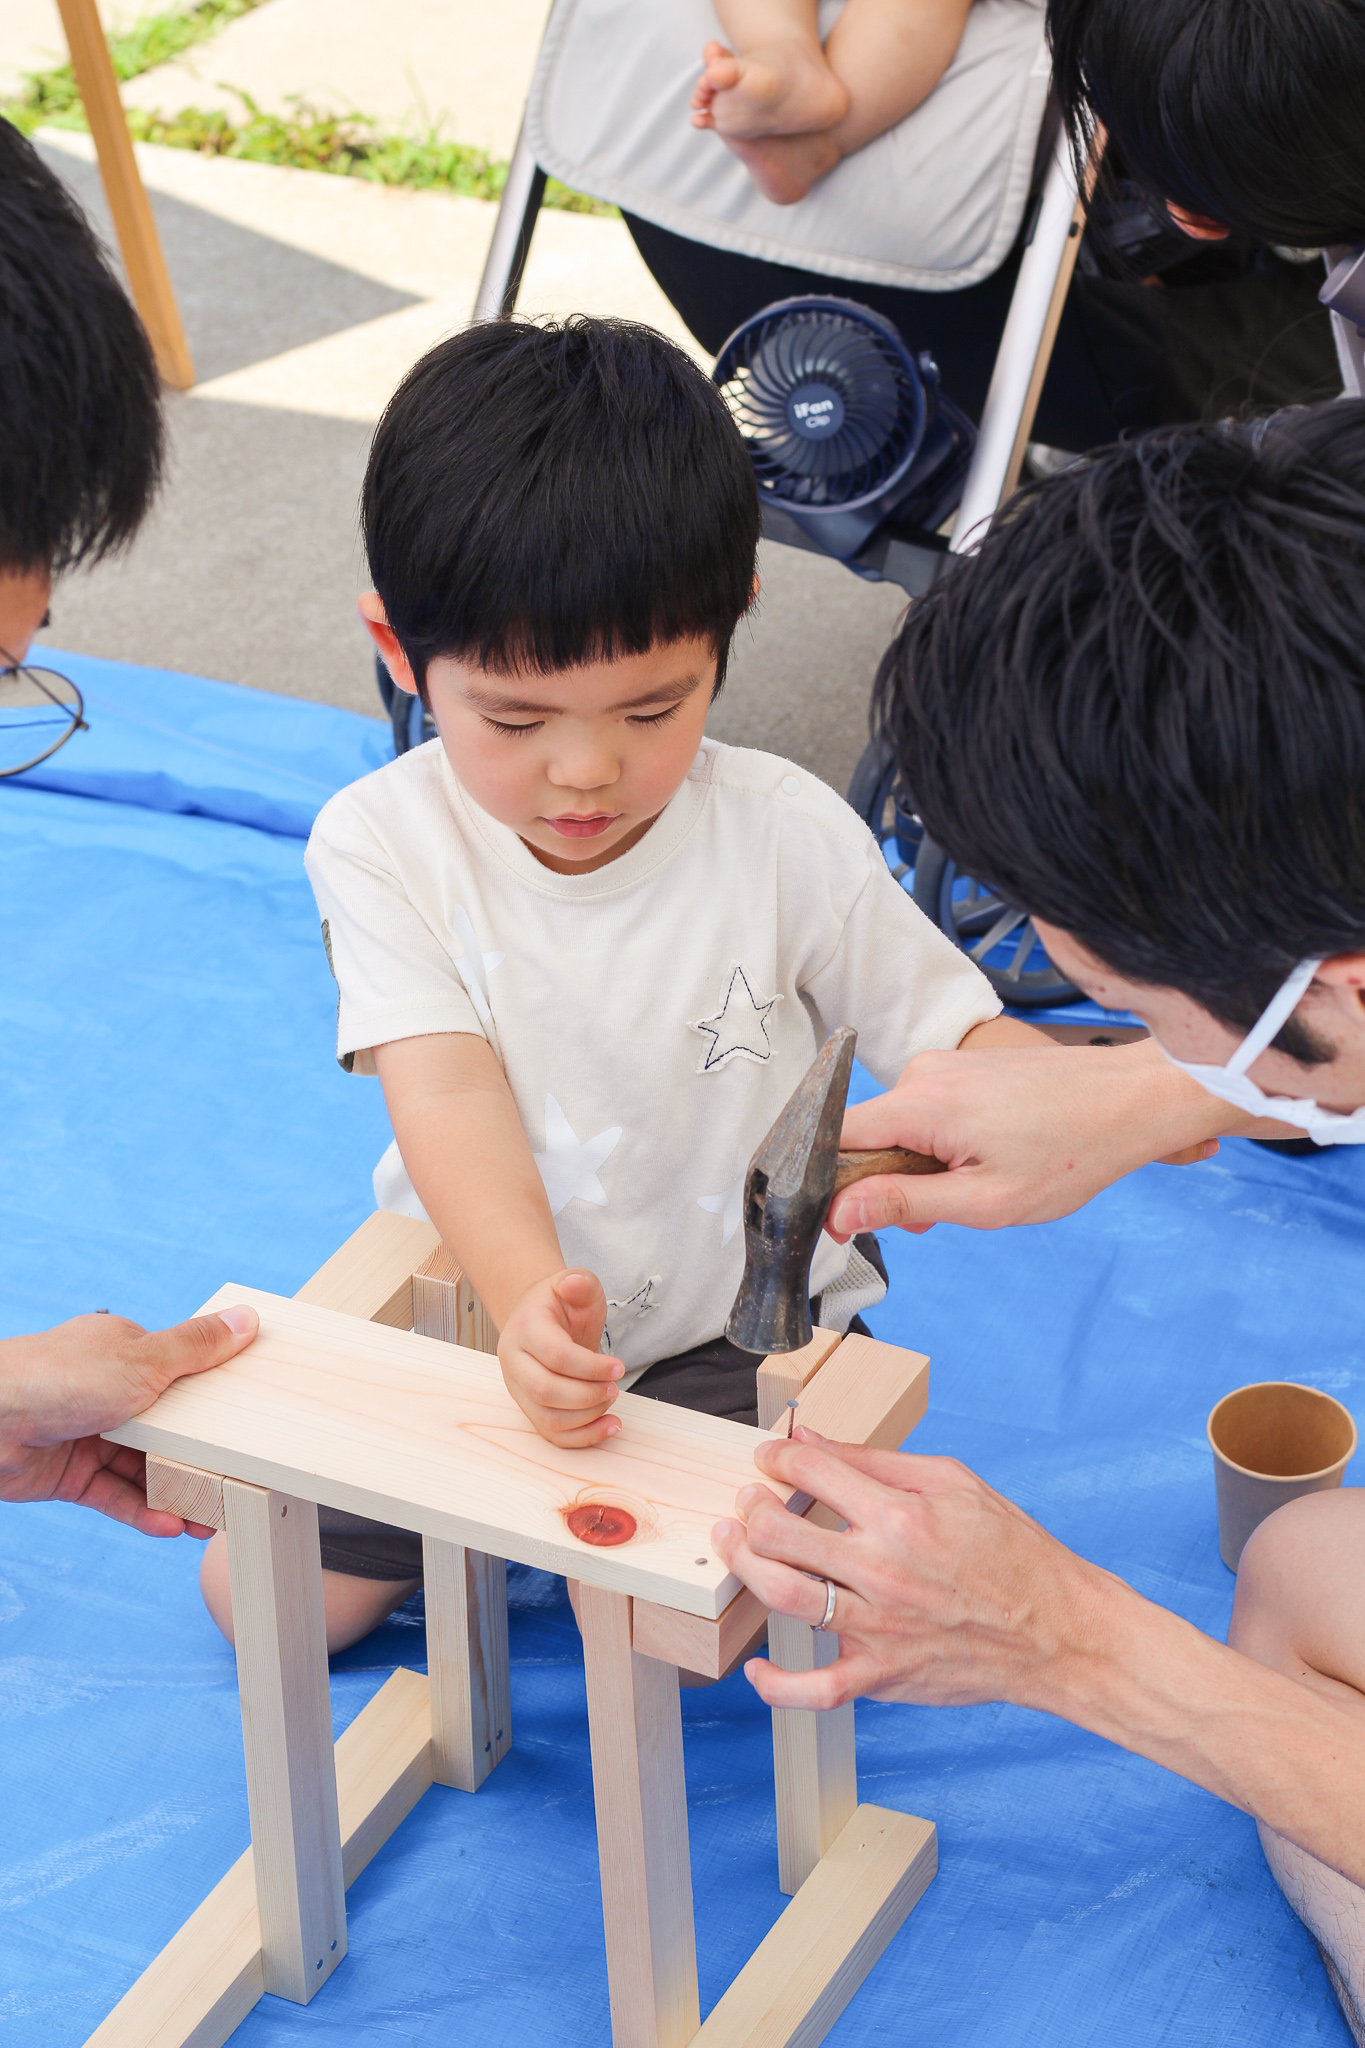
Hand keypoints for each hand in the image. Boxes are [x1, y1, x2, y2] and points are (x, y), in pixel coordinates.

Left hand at [0, 1305, 259, 1534]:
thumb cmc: (61, 1377)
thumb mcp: (145, 1359)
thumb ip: (197, 1348)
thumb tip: (246, 1318)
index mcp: (128, 1354)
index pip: (183, 1379)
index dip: (215, 1407)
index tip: (248, 1432)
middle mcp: (110, 1392)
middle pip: (167, 1431)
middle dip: (200, 1462)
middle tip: (234, 1489)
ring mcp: (90, 1434)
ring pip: (144, 1468)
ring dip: (175, 1493)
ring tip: (207, 1521)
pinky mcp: (70, 1474)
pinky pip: (114, 1495)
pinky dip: (141, 1510)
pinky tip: (168, 1526)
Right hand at [497, 1269, 621, 1448]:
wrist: (539, 1316)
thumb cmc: (561, 1303)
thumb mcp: (576, 1284)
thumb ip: (580, 1283)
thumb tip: (575, 1284)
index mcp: (525, 1328)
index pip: (555, 1356)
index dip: (590, 1367)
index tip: (619, 1367)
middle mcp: (514, 1361)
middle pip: (546, 1391)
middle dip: (588, 1395)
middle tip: (615, 1387)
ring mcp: (518, 1388)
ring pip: (548, 1418)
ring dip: (587, 1416)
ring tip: (611, 1399)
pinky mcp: (528, 1407)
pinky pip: (551, 1434)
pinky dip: (582, 1437)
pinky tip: (609, 1425)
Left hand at [712, 1427, 1115, 1710]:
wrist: (1057, 1631)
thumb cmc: (1011, 1552)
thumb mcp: (953, 1483)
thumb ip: (876, 1460)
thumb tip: (812, 1439)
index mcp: (901, 1516)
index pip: (814, 1474)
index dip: (779, 1458)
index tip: (770, 1460)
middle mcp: (882, 1571)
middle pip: (781, 1534)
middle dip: (750, 1508)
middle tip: (746, 1500)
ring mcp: (878, 1628)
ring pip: (783, 1597)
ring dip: (744, 1567)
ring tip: (734, 1545)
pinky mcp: (883, 1677)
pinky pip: (814, 1690)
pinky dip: (776, 1685)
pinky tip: (756, 1669)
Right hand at [827, 1040, 1220, 1239]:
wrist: (1130, 1101)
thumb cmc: (1072, 1152)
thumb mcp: (986, 1199)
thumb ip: (905, 1203)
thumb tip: (840, 1213)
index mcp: (922, 1103)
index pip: (832, 1137)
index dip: (826, 1184)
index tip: (842, 1222)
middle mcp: (924, 1073)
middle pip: (867, 1136)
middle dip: (888, 1182)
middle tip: (935, 1218)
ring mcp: (945, 1065)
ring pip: (899, 1127)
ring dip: (920, 1165)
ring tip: (975, 1185)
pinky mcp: (964, 1067)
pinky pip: (926, 1111)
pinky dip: (941, 1143)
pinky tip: (984, 1159)